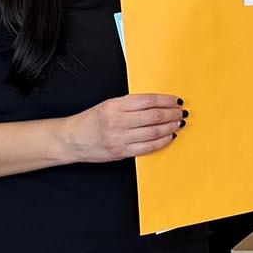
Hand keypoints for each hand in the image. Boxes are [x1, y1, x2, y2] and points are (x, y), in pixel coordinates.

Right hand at [58, 93, 184, 161]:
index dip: (166, 100)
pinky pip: (148, 147)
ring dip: (171, 127)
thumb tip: (158, 103)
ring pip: (154, 132)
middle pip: (154, 116)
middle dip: (172, 114)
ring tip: (179, 123)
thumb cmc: (91, 120)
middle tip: (181, 112)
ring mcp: (120, 138)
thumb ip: (131, 104)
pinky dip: (162, 141)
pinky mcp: (122, 152)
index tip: (176, 100)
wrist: (71, 139)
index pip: (148, 101)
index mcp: (115, 106)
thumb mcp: (109, 105)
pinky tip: (170, 136)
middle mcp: (118, 121)